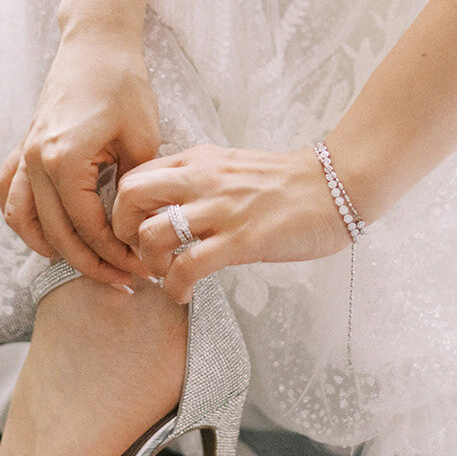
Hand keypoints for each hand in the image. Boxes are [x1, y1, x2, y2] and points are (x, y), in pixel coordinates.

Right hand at [0, 30, 159, 286]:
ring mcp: (25, 154)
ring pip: (23, 221)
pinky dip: (22, 220)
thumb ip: (133, 189)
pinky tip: (44, 235)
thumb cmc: (123, 83)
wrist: (97, 44)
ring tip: (87, 266)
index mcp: (65, 160)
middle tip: (124, 281)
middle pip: (57, 234)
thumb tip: (138, 228)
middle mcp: (36, 162)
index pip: (88, 228)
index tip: (141, 269)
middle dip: (92, 264)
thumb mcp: (142, 139)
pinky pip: (9, 193)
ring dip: (52, 249)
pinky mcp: (24, 146)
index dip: (116, 255)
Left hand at [111, 142, 350, 304]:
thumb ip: (198, 179)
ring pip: (152, 234)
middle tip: (139, 254)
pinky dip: (175, 288)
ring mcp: (220, 210)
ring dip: (149, 264)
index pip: (135, 176)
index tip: (133, 232)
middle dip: (121, 232)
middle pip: (130, 197)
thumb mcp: (230, 167)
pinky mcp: (241, 240)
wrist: (335, 186)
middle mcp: (202, 180)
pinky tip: (184, 294)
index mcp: (198, 161)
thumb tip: (168, 203)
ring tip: (165, 276)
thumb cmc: (285, 182)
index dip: (122, 209)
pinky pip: (188, 267)